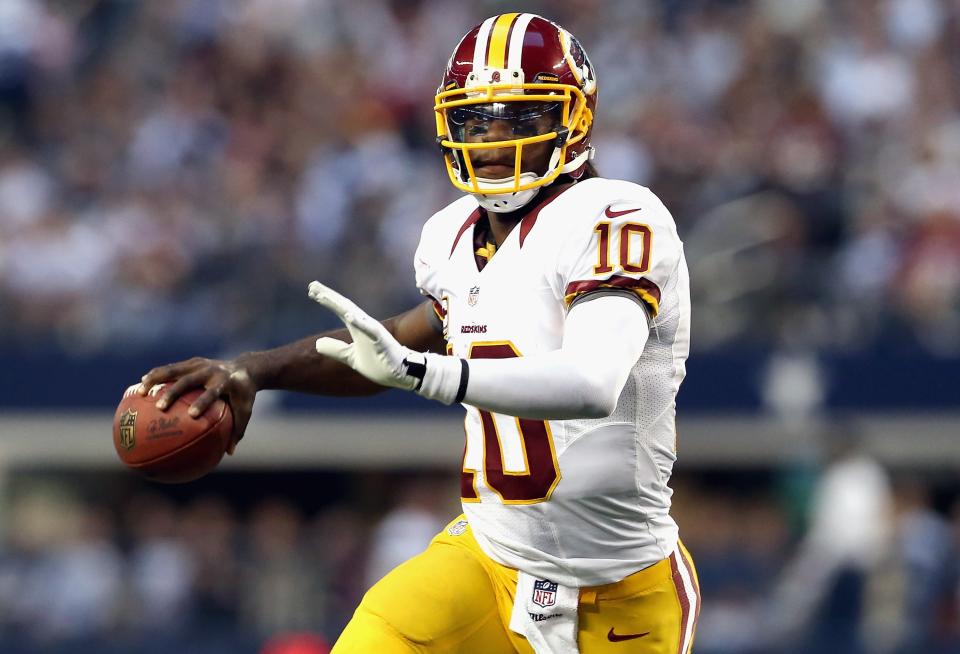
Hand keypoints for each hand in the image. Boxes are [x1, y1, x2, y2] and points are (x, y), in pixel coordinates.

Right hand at [138, 357, 256, 453]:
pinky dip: (156, 375)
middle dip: (174, 392)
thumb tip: (229, 453)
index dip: (202, 402)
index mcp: (226, 382)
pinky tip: (141, 386)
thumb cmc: (243, 396)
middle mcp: (212, 370)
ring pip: (175, 370)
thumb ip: (238, 430)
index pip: (213, 392)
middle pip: (189, 380)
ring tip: (141, 392)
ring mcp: (200, 364)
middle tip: (160, 407)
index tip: (192, 415)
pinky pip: (171, 369)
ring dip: (156, 379)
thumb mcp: (245, 411)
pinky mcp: (192, 362)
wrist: (245, 368)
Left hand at [308, 281, 427, 390]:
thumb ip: (336, 349)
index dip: (326, 300)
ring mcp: (373, 331)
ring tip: (323, 296)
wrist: (401, 373)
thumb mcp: (351, 357)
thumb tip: (317, 343)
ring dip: (339, 304)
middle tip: (312, 285)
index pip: (340, 310)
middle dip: (328, 296)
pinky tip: (348, 315)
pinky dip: (359, 321)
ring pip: (354, 314)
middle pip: (344, 307)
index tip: (311, 290)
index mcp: (358, 327)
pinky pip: (369, 330)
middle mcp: (365, 325)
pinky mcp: (381, 340)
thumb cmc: (378, 363)